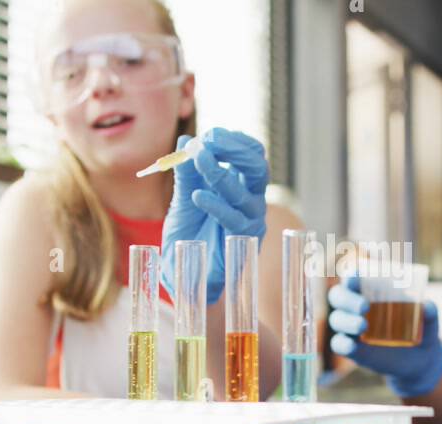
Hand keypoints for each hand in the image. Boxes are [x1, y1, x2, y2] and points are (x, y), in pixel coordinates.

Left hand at [162, 128, 268, 303]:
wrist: (185, 271)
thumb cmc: (189, 234)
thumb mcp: (183, 198)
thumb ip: (186, 173)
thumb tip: (185, 141)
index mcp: (241, 184)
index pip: (250, 154)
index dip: (233, 141)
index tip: (210, 135)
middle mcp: (252, 199)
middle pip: (258, 167)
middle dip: (235, 150)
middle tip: (210, 142)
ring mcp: (251, 220)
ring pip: (246, 191)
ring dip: (221, 172)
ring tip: (199, 160)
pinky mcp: (244, 241)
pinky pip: (236, 220)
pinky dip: (217, 205)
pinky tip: (198, 196)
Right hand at [328, 277, 441, 397]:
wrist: (421, 362)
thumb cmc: (422, 330)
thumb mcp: (430, 322)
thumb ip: (430, 312)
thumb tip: (426, 305)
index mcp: (372, 291)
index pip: (354, 278)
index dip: (351, 274)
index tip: (356, 275)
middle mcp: (356, 307)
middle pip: (338, 296)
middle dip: (347, 298)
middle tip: (364, 306)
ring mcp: (352, 329)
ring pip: (336, 319)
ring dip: (346, 321)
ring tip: (363, 325)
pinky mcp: (353, 350)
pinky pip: (339, 344)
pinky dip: (342, 344)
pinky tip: (352, 346)